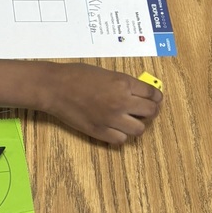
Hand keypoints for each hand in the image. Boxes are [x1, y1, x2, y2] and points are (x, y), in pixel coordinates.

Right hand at [38, 64, 162, 145]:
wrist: (55, 87)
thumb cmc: (77, 75)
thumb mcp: (107, 73)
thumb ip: (124, 84)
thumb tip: (138, 93)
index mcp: (123, 83)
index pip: (153, 94)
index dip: (156, 97)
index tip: (155, 99)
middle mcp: (121, 101)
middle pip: (150, 112)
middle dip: (150, 111)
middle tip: (144, 110)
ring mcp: (111, 118)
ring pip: (139, 129)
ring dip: (137, 125)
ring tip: (129, 120)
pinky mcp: (99, 131)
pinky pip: (121, 140)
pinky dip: (121, 135)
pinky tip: (116, 128)